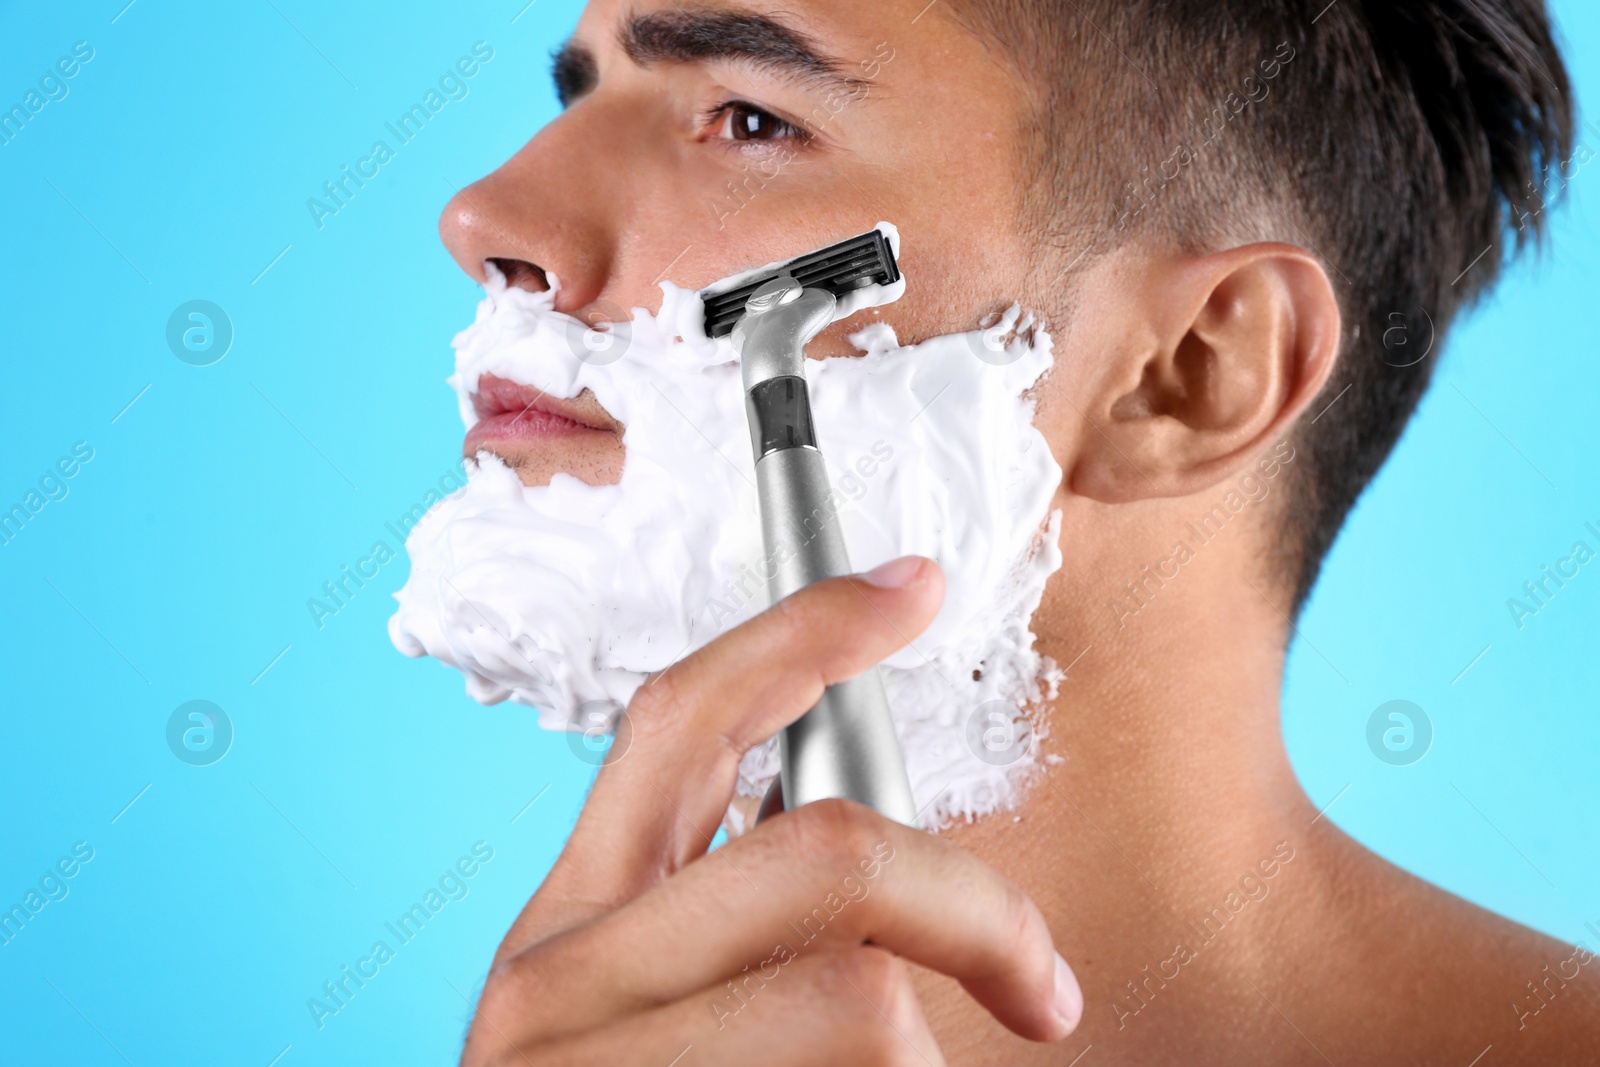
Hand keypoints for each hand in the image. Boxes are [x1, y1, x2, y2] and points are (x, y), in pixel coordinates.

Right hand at [459, 556, 1083, 1065]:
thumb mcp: (669, 1028)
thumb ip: (752, 939)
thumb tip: (898, 890)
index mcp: (571, 930)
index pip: (681, 724)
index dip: (801, 634)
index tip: (914, 584)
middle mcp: (554, 989)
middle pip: (821, 859)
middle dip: (974, 908)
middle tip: (1043, 989)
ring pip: (862, 1013)